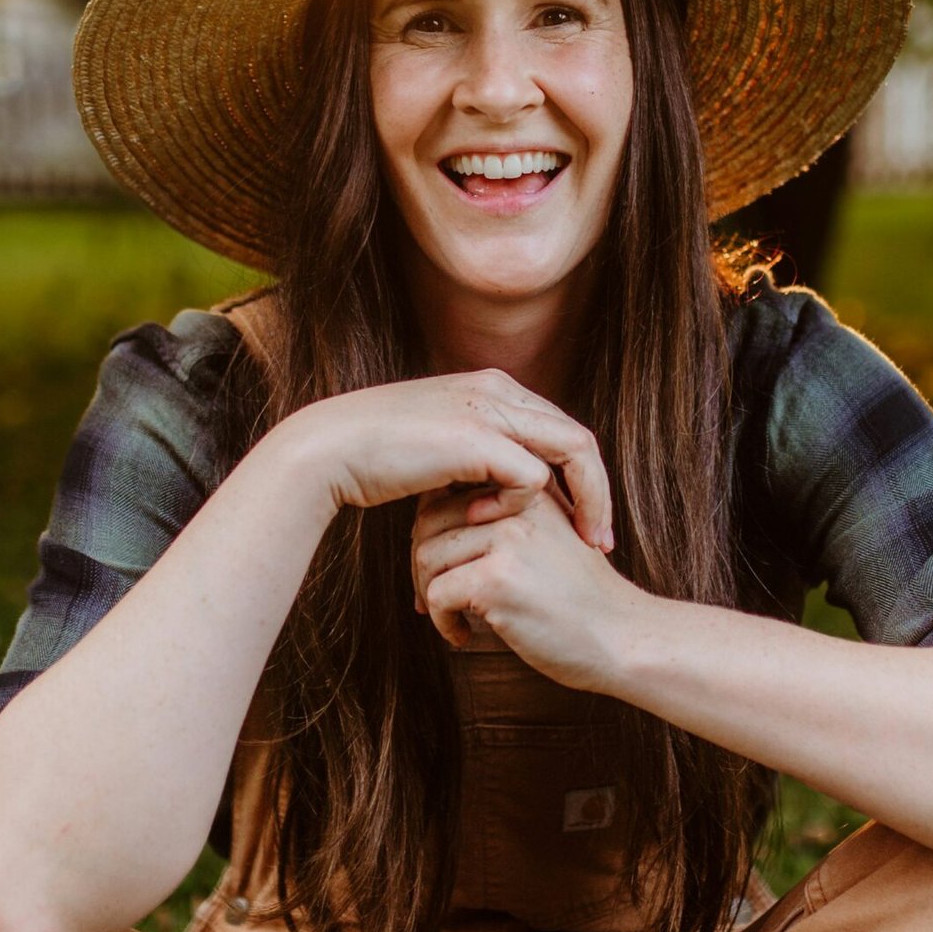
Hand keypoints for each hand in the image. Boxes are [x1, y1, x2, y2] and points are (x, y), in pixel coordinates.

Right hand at [282, 371, 613, 547]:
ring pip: (573, 452)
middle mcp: (499, 389)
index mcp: (494, 388)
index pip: (561, 429)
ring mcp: (490, 409)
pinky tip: (487, 525)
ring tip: (584, 543)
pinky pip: (530, 477)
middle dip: (599, 494)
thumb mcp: (439, 451)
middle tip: (602, 541)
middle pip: (580, 439)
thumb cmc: (377, 459)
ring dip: (585, 502)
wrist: (330, 450)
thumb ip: (478, 459)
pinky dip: (520, 508)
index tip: (585, 522)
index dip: (582, 477)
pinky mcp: (476, 438)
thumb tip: (505, 492)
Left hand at [410, 482, 646, 688]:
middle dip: (423, 565)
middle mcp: (518, 505)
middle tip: (436, 598)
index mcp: (529, 490)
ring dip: (428, 594)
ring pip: (426, 557)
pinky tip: (464, 636)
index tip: (443, 568)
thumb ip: (509, 520)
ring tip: (454, 617)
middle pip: (428, 521)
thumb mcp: (552, 538)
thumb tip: (434, 521)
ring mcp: (507, 540)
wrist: (624, 638)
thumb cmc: (584, 600)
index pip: (449, 493)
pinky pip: (436, 594)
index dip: (434, 533)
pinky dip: (440, 621)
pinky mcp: (497, 579)